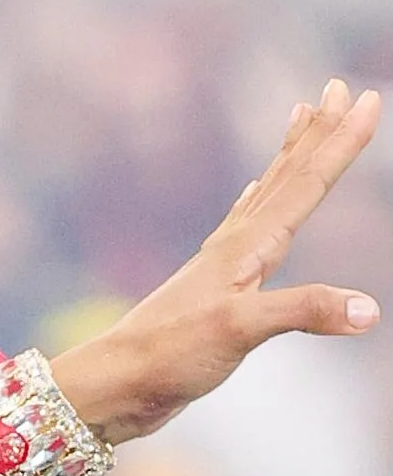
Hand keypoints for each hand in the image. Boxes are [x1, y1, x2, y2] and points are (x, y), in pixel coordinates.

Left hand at [52, 77, 381, 446]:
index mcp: (245, 248)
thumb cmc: (165, 356)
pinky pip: (242, 228)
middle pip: (285, 177)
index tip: (365, 98)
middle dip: (316, 134)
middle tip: (338, 88)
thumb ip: (302, 312)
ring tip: (302, 120)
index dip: (338, 142)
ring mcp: (220, 267)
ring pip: (266, 196)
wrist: (110, 387)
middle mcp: (234, 247)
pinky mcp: (211, 290)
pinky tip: (253, 198)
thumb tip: (366, 310)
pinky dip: (256, 203)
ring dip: (289, 159)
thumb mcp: (238, 331)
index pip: (304, 184)